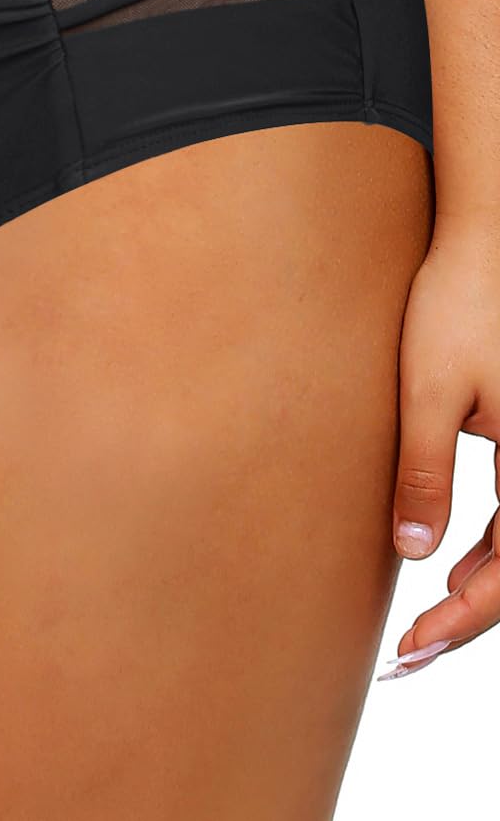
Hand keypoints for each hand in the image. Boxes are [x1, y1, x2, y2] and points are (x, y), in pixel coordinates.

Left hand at [379, 215, 499, 678]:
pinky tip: (452, 572)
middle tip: (407, 658)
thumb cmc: (457, 304)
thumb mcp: (429, 390)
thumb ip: (425, 470)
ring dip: (480, 592)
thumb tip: (412, 554)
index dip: (463, 622)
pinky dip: (492, 553)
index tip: (411, 647)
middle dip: (468, 621)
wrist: (487, 242)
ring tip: (422, 631)